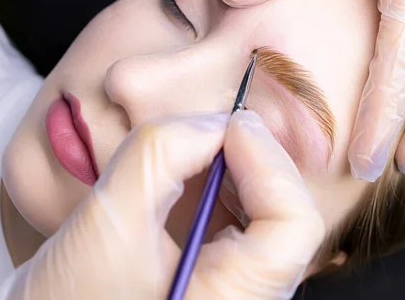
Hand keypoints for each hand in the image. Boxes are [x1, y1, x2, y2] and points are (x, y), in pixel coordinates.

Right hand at [0, 111, 323, 298]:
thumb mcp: (108, 219)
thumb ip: (161, 155)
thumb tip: (211, 123)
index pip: (296, 225)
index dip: (270, 163)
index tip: (230, 127)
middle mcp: (246, 298)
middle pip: (289, 216)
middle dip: (257, 159)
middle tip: (221, 128)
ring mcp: (235, 290)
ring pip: (270, 219)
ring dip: (244, 171)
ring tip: (208, 145)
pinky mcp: (218, 279)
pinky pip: (245, 227)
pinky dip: (227, 188)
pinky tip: (198, 172)